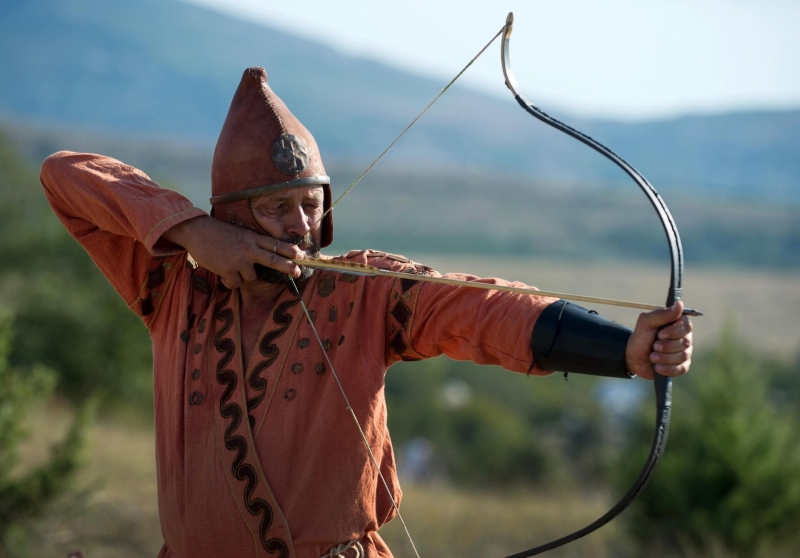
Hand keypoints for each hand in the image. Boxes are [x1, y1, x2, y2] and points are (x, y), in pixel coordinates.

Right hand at [162, 215, 304, 288]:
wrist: (196, 231)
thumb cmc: (216, 233)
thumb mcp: (238, 234)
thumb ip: (251, 243)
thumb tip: (261, 255)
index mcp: (251, 238)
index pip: (275, 244)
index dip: (289, 250)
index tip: (301, 255)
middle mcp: (248, 248)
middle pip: (273, 260)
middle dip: (288, 267)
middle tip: (297, 272)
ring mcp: (239, 260)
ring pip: (251, 277)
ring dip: (243, 276)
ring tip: (231, 266)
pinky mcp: (227, 269)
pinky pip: (235, 283)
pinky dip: (230, 281)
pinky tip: (223, 273)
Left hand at [625, 301, 692, 379]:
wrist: (633, 357)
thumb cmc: (641, 337)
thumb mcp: (646, 323)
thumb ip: (661, 314)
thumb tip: (680, 304)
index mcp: (677, 324)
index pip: (687, 326)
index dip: (673, 331)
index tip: (659, 334)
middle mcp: (684, 337)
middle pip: (686, 342)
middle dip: (666, 346)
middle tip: (654, 346)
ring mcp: (684, 352)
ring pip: (683, 356)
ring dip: (664, 357)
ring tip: (652, 356)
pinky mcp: (681, 366)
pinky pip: (681, 369)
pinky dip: (667, 368)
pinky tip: (657, 367)